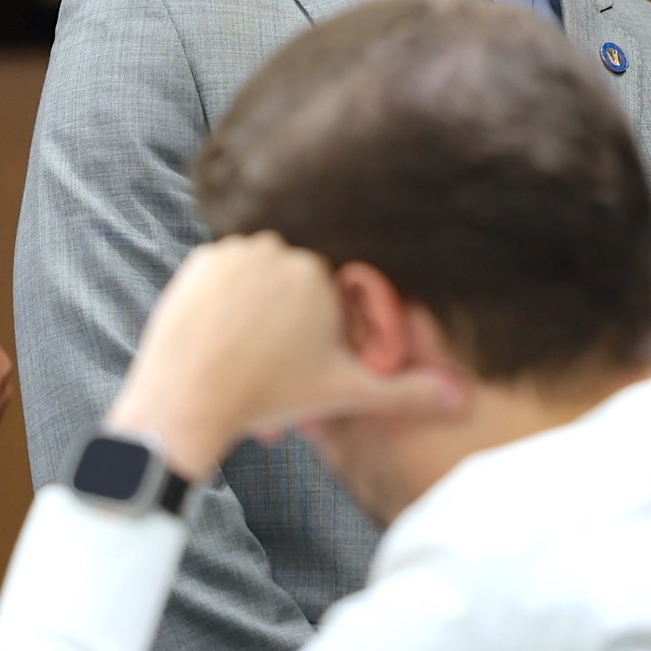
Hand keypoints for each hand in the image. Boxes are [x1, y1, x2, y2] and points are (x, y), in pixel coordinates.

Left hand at [105, 234, 463, 480]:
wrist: (188, 401)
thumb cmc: (268, 397)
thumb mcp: (344, 392)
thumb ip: (406, 392)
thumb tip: (463, 400)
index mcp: (318, 272)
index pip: (327, 295)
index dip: (316, 335)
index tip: (298, 364)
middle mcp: (278, 250)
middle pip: (291, 287)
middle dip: (285, 327)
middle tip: (271, 371)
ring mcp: (234, 253)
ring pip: (258, 281)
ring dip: (256, 313)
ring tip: (245, 358)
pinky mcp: (199, 263)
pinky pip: (223, 279)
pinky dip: (224, 304)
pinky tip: (221, 337)